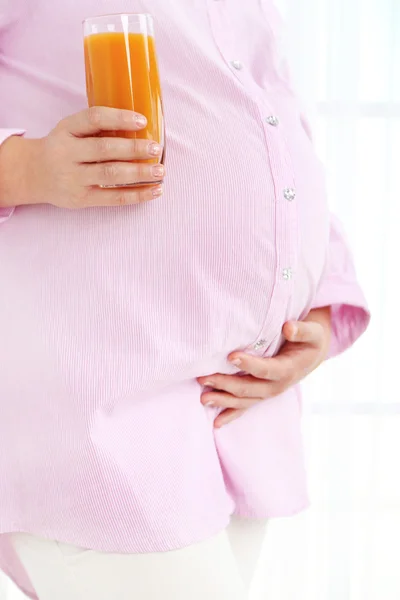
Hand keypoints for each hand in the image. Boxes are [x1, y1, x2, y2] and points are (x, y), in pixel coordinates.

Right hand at [0, 107, 164, 209]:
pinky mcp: (81, 199)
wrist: (32, 174)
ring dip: (139, 173)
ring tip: (160, 171)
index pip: (93, 118)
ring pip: (111, 175)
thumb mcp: (69, 130)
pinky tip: (154, 191)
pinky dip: (137, 195)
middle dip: (134, 149)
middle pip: (105, 149)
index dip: (119, 118)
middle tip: (156, 148)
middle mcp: (68, 153)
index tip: (142, 120)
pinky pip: (113, 198)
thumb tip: (140, 126)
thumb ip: (96, 127)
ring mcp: (73, 178)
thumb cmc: (61, 148)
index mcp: (66, 129)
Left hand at [198, 307, 330, 427]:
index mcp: (288, 370)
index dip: (249, 364)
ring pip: (244, 400)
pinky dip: (231, 415)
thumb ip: (302, 330)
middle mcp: (277, 386)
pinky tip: (216, 422)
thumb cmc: (310, 339)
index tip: (231, 356)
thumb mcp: (312, 332)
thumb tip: (288, 328)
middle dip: (225, 384)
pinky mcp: (262, 395)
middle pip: (249, 388)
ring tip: (203, 398)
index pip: (266, 369)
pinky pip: (245, 407)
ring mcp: (268, 393)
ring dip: (223, 400)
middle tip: (204, 377)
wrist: (313, 353)